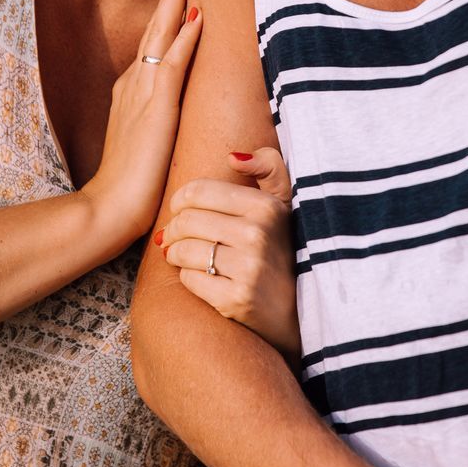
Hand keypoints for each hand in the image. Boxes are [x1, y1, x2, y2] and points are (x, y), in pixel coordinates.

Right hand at [80, 0, 201, 254]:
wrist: (110, 206)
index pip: (154, 43)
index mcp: (132, 90)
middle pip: (156, 29)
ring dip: (178, 4)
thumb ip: (156, 122)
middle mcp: (134, 83)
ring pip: (163, 36)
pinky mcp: (156, 106)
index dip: (168, 14)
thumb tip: (170, 116)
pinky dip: (186, 37)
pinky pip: (174, 62)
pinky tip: (198, 16)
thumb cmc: (130, 184)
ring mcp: (143, 92)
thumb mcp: (146, 142)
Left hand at [158, 147, 298, 363]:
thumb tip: (233, 157)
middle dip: (171, 228)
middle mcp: (257, 235)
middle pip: (186, 221)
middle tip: (172, 235)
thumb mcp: (284, 203)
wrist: (296, 310)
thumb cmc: (282, 248)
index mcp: (266, 206)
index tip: (180, 209)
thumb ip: (268, 167)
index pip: (198, 191)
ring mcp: (247, 270)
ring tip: (178, 253)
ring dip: (173, 252)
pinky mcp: (235, 300)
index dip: (180, 200)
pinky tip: (198, 274)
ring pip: (183, 250)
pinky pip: (188, 278)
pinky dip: (186, 275)